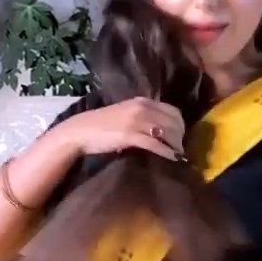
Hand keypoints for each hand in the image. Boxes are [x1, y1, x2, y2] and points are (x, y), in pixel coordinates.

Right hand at [60, 98, 185, 161]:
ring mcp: (137, 121)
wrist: (80, 131)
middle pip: (174, 122)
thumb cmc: (102, 126)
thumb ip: (142, 117)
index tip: (180, 137)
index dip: (180, 125)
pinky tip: (172, 159)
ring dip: (176, 145)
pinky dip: (167, 152)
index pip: (173, 110)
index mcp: (142, 101)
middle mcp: (143, 108)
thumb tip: (159, 130)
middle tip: (180, 149)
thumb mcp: (126, 115)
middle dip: (180, 137)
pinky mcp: (131, 135)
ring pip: (168, 132)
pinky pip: (156, 144)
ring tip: (177, 155)